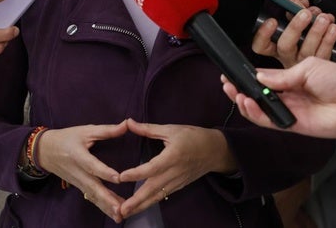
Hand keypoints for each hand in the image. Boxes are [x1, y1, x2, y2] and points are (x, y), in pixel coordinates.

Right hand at [34, 122, 126, 222]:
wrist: (45, 151)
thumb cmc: (67, 138)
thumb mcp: (85, 131)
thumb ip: (106, 130)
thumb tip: (126, 124)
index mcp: (78, 155)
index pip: (92, 165)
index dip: (104, 171)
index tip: (118, 178)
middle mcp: (78, 172)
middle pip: (93, 187)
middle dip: (107, 198)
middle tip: (120, 208)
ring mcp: (78, 182)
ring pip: (93, 196)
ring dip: (106, 206)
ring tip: (120, 215)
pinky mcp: (79, 187)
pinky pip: (92, 198)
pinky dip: (102, 206)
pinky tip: (114, 214)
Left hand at [118, 118, 235, 218]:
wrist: (214, 151)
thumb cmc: (193, 136)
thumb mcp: (171, 129)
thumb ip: (148, 129)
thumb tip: (128, 122)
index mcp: (172, 156)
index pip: (152, 168)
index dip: (137, 173)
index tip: (121, 177)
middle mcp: (174, 173)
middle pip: (153, 189)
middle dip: (136, 201)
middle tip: (121, 210)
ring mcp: (176, 182)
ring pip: (156, 196)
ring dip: (140, 206)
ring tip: (125, 213)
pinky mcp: (178, 187)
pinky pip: (162, 196)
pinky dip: (149, 203)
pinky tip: (138, 208)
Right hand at [221, 57, 335, 137]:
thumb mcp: (308, 67)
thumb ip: (281, 75)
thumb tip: (259, 76)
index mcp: (293, 80)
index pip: (264, 80)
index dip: (248, 78)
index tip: (233, 73)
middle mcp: (290, 96)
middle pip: (259, 96)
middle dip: (240, 91)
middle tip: (227, 84)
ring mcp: (292, 111)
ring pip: (261, 110)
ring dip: (245, 102)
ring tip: (235, 93)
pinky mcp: (295, 126)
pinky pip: (270, 121)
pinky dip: (257, 114)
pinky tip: (248, 102)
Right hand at [252, 8, 335, 67]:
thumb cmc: (316, 10)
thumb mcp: (302, 1)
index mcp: (277, 41)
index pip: (261, 44)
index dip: (263, 34)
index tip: (272, 20)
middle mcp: (289, 53)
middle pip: (284, 46)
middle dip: (295, 28)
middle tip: (305, 13)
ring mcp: (305, 60)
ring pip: (306, 51)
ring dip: (315, 32)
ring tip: (323, 18)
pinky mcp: (321, 62)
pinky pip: (323, 54)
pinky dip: (328, 39)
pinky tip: (333, 27)